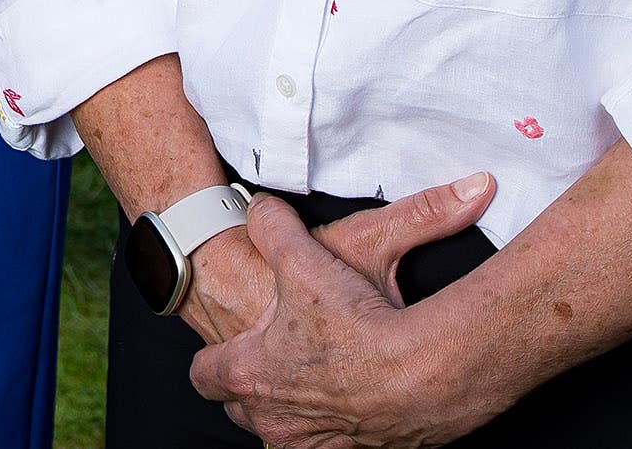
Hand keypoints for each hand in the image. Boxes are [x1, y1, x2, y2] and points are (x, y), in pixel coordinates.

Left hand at [187, 174, 496, 447]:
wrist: (426, 375)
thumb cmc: (359, 324)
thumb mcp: (306, 258)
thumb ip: (274, 226)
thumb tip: (260, 207)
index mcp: (249, 376)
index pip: (205, 374)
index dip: (214, 355)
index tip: (225, 345)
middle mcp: (275, 420)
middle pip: (244, 407)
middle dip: (254, 385)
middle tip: (276, 356)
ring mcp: (313, 444)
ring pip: (284, 431)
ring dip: (294, 407)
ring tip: (316, 377)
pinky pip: (329, 444)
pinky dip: (335, 424)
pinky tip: (353, 397)